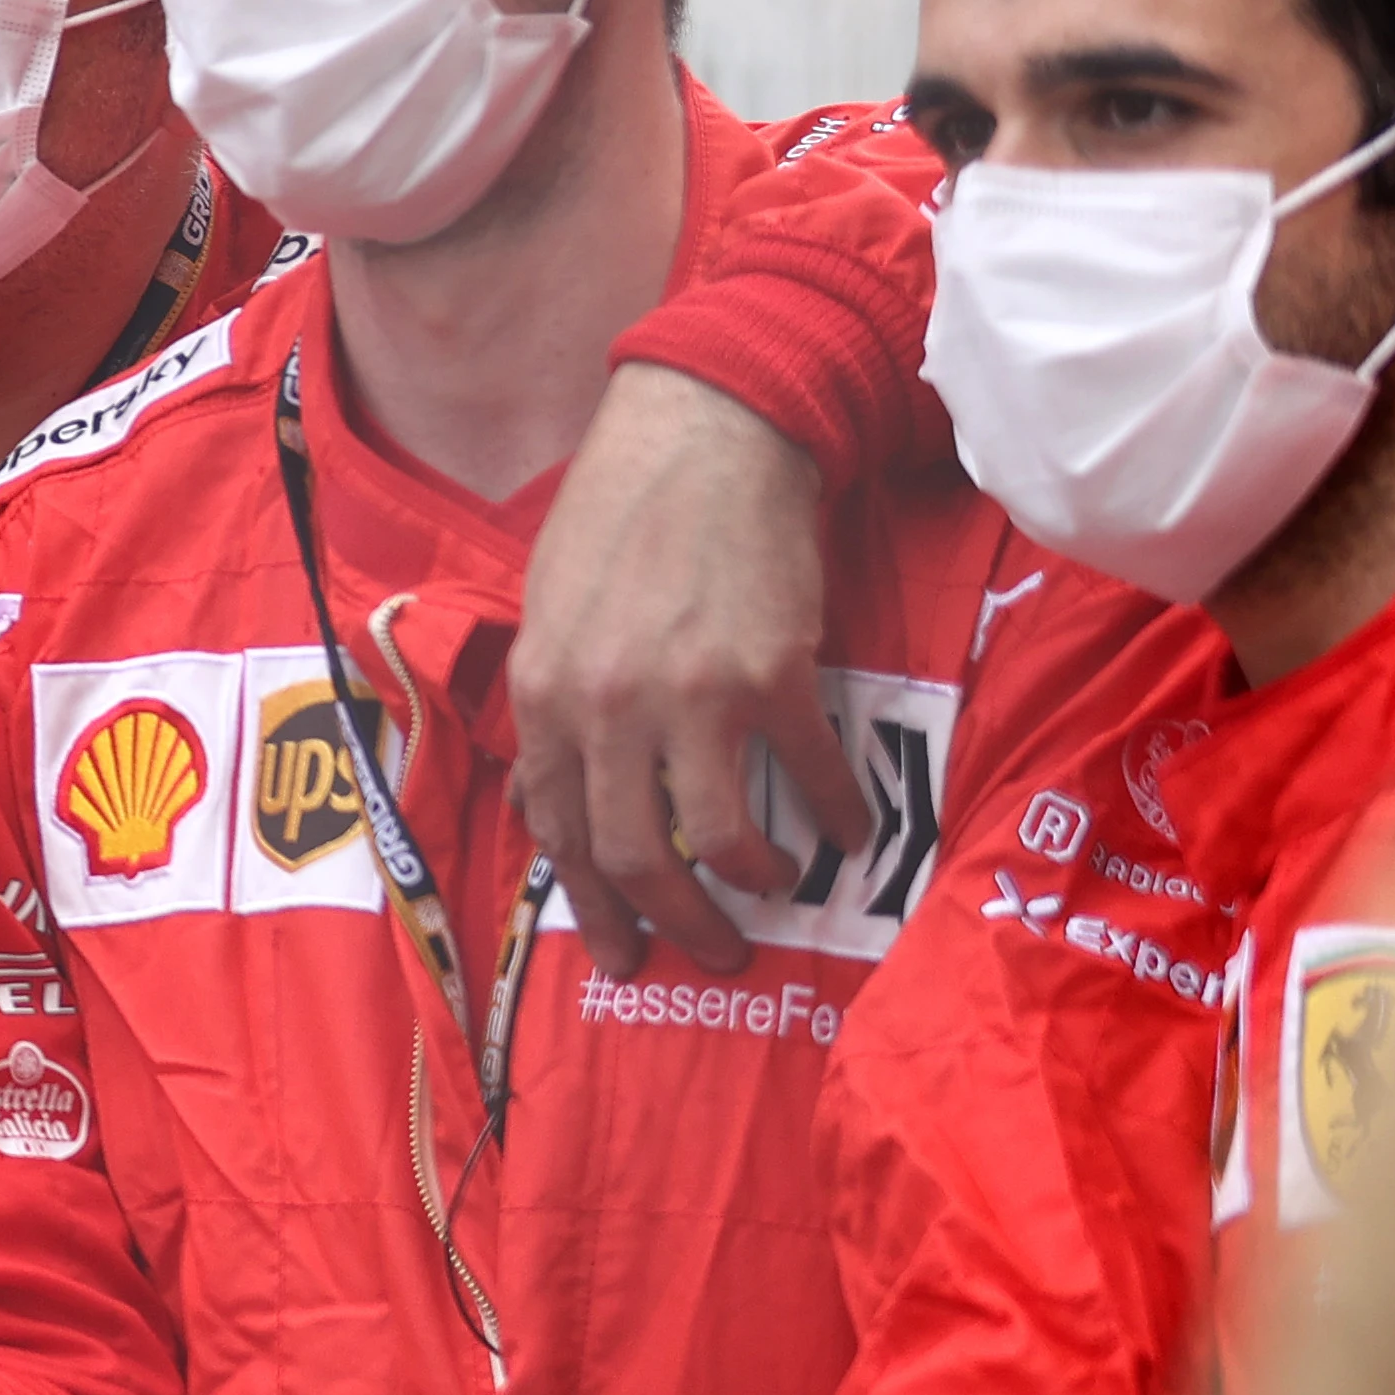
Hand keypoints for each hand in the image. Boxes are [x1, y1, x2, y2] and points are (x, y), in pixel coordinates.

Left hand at [509, 363, 857, 978]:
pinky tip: (848, 830)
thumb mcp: (549, 616)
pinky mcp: (770, 673)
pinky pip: (805, 774)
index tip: (624, 946)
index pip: (558, 831)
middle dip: (671, 923)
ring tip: (773, 891)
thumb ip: (553, 710)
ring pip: (714, 837)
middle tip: (707, 953)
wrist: (705, 440)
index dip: (593, 902)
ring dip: (749, 885)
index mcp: (545, 695)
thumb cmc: (619, 521)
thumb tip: (550, 796)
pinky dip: (833, 814)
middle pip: (631, 854)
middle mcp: (606, 706)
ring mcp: (688, 693)